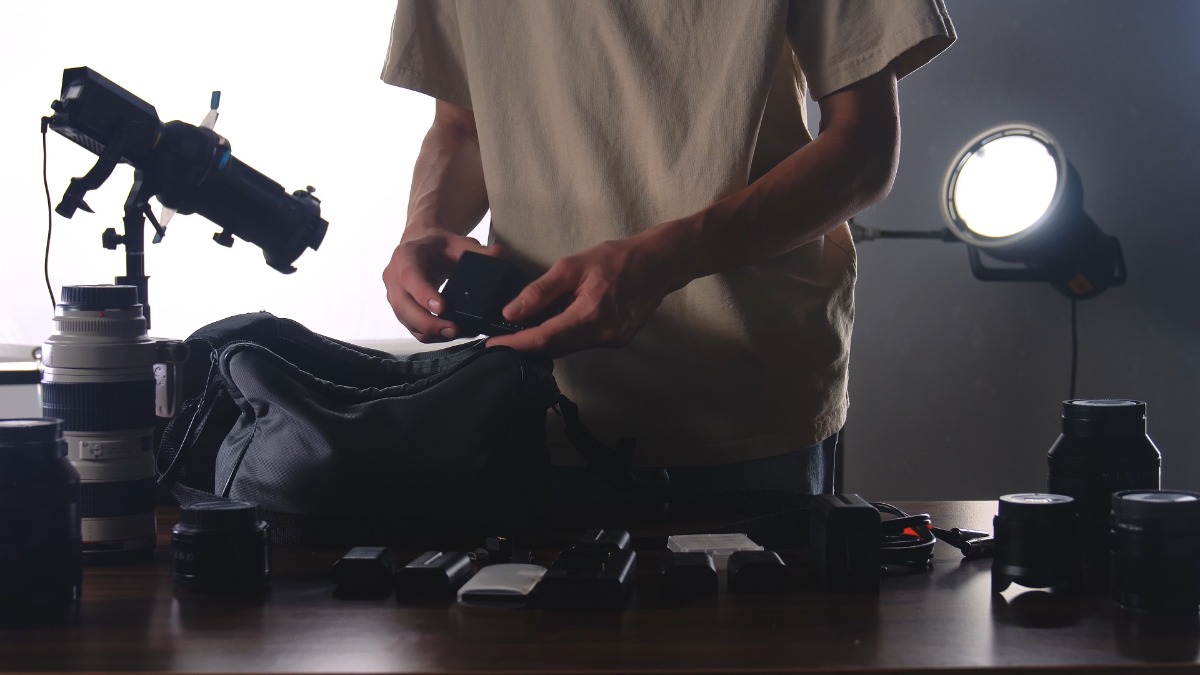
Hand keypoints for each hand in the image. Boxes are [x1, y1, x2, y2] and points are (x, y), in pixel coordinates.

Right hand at [383, 230, 500, 341]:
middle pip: (403, 305)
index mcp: (405, 256)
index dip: (423, 293)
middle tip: (454, 329)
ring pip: (406, 321)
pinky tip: (451, 334)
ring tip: (457, 333)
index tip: (442, 307)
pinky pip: (412, 328)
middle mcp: (394, 277)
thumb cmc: (440, 246)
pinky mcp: (402, 310)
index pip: (410, 276)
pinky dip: (431, 335)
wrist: (423, 248)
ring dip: (431, 332)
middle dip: (428, 322)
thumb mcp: (458, 243)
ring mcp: (395, 296)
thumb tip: (498, 254)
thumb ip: (478, 250)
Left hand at [487, 228, 690, 356]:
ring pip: (568, 348)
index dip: (515, 345)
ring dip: (546, 340)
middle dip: (527, 344)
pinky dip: (565, 335)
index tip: (492, 346)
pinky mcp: (618, 340)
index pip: (544, 338)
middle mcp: (603, 334)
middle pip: (554, 349)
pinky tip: (558, 321)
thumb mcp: (573, 265)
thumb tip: (512, 312)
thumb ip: (540, 291)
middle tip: (503, 337)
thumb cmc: (619, 258)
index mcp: (590, 314)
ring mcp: (613, 340)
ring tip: (526, 327)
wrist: (660, 263)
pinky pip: (582, 343)